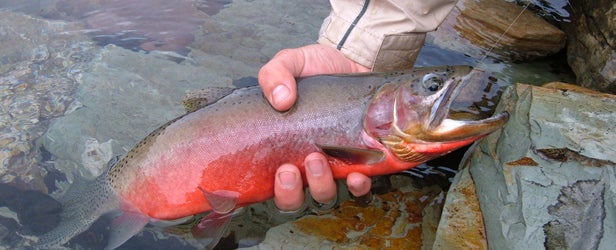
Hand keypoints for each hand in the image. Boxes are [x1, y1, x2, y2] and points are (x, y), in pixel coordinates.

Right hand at [258, 44, 371, 210]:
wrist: (355, 59)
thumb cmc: (318, 67)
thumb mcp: (290, 62)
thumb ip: (275, 74)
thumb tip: (280, 99)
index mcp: (284, 147)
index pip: (272, 185)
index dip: (274, 189)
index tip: (278, 171)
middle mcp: (307, 163)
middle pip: (295, 199)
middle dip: (290, 192)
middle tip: (291, 168)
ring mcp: (334, 164)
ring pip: (325, 195)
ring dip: (320, 184)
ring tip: (317, 159)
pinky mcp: (361, 160)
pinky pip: (359, 186)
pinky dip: (358, 185)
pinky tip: (358, 174)